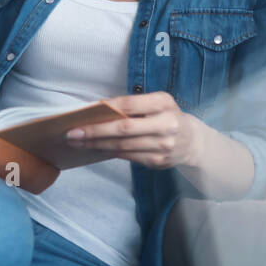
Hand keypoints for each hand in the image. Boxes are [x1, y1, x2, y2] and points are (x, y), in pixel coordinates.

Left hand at [65, 91, 203, 170]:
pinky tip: (94, 149)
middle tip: (71, 133)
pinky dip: (108, 152)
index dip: (105, 109)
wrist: (193, 142)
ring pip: (122, 146)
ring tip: (77, 142)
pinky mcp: (157, 161)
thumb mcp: (158, 104)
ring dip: (96, 144)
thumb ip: (135, 105)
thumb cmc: (167, 117)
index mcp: (164, 103)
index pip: (129, 104)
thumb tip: (98, 110)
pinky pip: (127, 156)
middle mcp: (166, 124)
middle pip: (123, 129)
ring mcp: (162, 146)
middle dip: (94, 131)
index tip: (84, 113)